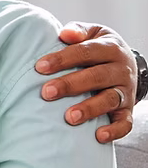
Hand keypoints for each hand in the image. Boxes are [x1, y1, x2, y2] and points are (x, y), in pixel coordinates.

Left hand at [35, 22, 135, 142]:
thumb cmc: (98, 48)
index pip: (85, 52)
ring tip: (69, 117)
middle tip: (46, 92)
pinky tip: (98, 135)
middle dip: (70, 85)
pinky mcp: (128, 109)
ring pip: (109, 100)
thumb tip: (65, 34)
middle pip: (96, 77)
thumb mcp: (92, 34)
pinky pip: (125, 122)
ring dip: (89, 109)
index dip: (62, 59)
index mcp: (110, 48)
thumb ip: (78, 32)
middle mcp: (120, 69)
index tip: (39, 67)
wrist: (127, 63)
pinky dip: (114, 130)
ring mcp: (125, 90)